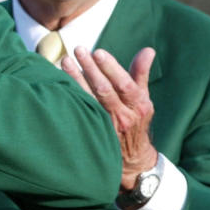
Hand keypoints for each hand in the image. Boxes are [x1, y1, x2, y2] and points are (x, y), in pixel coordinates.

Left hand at [62, 46, 157, 189]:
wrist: (132, 159)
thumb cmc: (136, 121)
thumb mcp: (143, 99)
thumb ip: (141, 74)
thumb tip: (148, 50)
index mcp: (139, 106)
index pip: (124, 85)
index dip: (111, 68)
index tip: (98, 52)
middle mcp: (124, 117)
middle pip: (104, 91)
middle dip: (90, 69)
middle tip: (79, 50)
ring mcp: (107, 128)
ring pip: (89, 101)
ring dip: (76, 80)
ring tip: (65, 61)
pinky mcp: (93, 135)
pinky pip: (80, 113)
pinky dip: (71, 97)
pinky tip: (61, 84)